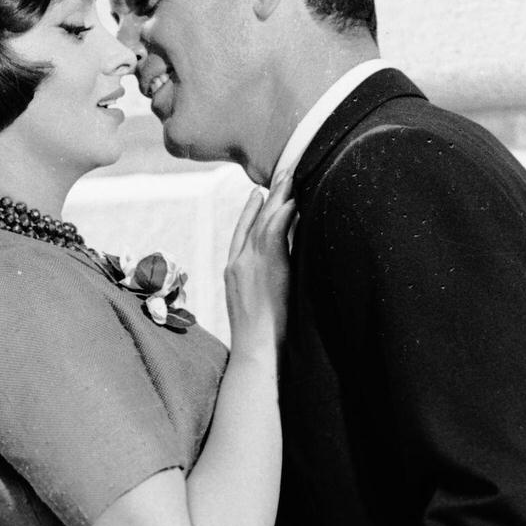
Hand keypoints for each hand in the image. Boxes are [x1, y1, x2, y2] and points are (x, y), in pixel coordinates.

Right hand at [224, 179, 294, 352]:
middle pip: (252, 221)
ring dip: (279, 198)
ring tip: (290, 178)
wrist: (256, 351)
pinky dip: (282, 215)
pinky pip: (274, 232)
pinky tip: (293, 202)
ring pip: (264, 222)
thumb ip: (262, 284)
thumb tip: (278, 276)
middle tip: (280, 174)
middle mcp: (238, 263)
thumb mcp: (255, 305)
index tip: (258, 194)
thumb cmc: (261, 338)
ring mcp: (249, 263)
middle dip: (267, 197)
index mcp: (233, 272)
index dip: (249, 212)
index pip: (240, 233)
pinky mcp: (265, 267)